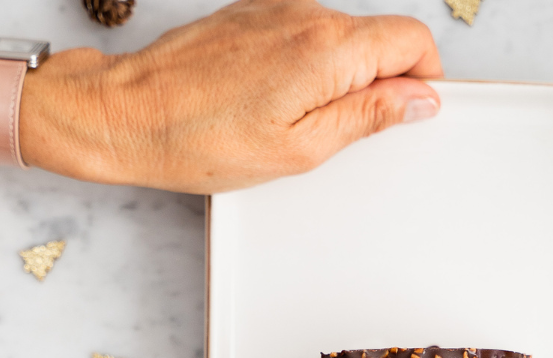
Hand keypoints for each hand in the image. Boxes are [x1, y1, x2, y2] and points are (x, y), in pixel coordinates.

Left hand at [23, 0, 442, 191]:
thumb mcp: (301, 149)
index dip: (423, 79)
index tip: (408, 115)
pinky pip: (304, 37)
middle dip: (382, 83)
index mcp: (327, 49)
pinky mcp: (252, 18)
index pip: (412, 39)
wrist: (129, 116)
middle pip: (379, 37)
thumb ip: (368, 116)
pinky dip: (308, 69)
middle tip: (349, 135)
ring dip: (342, 78)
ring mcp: (276, 11)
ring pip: (341, 39)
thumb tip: (419, 99)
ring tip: (301, 124)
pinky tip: (276, 105)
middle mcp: (306, 16)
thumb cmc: (203, 141)